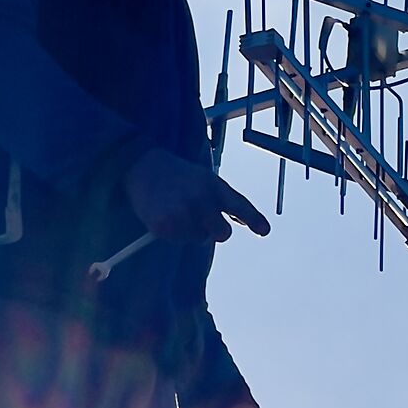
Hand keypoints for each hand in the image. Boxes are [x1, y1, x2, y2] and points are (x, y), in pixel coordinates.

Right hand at [125, 148, 270, 244]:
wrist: (144, 166)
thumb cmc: (179, 176)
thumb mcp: (206, 179)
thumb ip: (225, 200)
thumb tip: (244, 223)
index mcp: (214, 185)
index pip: (239, 205)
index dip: (254, 219)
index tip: (264, 230)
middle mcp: (200, 199)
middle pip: (223, 234)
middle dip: (215, 230)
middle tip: (200, 218)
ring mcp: (182, 213)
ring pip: (199, 239)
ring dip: (191, 230)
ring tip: (177, 209)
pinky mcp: (165, 226)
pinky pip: (179, 240)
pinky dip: (174, 232)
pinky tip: (166, 214)